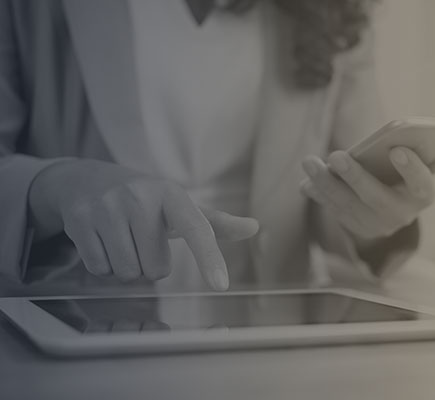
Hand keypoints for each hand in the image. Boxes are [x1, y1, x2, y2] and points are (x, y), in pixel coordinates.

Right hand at [28, 160, 257, 288]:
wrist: (86, 179)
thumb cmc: (145, 200)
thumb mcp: (179, 206)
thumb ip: (215, 222)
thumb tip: (254, 227)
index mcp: (172, 194)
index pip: (196, 229)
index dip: (209, 258)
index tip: (220, 285)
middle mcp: (140, 197)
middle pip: (155, 268)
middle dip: (150, 264)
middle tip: (141, 240)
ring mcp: (107, 207)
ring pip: (127, 272)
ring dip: (127, 267)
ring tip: (122, 240)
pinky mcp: (79, 219)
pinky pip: (99, 269)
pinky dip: (103, 266)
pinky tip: (102, 241)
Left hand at [300, 147, 434, 240]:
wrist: (395, 205)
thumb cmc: (406, 171)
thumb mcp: (420, 163)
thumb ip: (424, 154)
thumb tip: (422, 145)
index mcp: (423, 194)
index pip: (421, 184)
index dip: (411, 169)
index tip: (396, 150)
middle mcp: (401, 214)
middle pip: (376, 197)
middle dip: (354, 176)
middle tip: (336, 156)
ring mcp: (377, 224)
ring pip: (349, 205)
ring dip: (326, 183)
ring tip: (309, 162)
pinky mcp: (357, 228)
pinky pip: (335, 211)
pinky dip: (319, 195)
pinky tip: (306, 183)